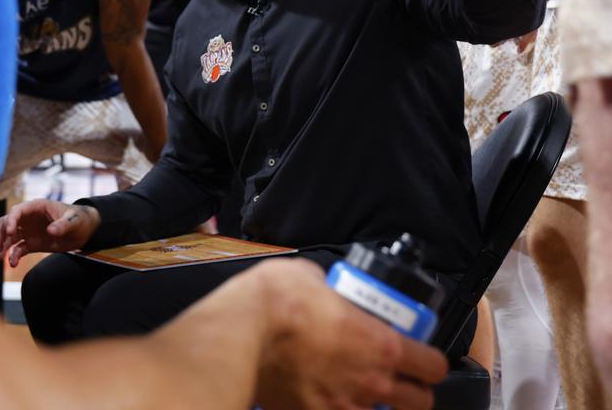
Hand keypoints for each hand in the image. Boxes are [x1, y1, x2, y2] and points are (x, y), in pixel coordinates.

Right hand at [0, 199, 100, 266]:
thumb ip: (63, 225)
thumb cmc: (78, 219)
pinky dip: (13, 256)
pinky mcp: (31, 243)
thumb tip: (50, 231)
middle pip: (7, 222)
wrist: (83, 231)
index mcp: (37, 207)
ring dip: (3, 246)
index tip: (10, 232)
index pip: (18, 210)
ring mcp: (28, 231)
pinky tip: (13, 264)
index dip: (11, 220)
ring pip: (9, 237)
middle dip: (0, 233)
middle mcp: (28, 218)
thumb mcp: (73, 221)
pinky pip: (18, 249)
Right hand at [247, 259, 446, 409]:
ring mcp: (342, 406)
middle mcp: (369, 382)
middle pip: (419, 402)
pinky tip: (326, 398)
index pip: (433, 366)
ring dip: (375, 405)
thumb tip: (328, 290)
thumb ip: (333, 291)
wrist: (240, 332)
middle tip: (398, 378)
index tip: (422, 357)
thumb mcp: (314, 277)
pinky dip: (337, 408)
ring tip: (360, 392)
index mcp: (380, 344)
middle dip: (412, 391)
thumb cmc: (277, 301)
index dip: (431, 361)